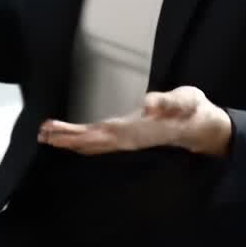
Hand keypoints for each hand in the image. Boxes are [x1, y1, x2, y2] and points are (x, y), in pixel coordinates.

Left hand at [38, 86, 231, 155]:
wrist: (203, 128)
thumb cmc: (193, 112)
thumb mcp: (186, 102)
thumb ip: (169, 102)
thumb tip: (149, 104)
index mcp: (136, 130)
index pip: (100, 134)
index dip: (78, 134)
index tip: (57, 132)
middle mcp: (129, 138)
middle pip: (92, 142)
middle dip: (67, 139)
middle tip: (42, 134)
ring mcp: (128, 140)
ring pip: (94, 144)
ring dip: (70, 140)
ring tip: (47, 135)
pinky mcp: (130, 137)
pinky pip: (101, 142)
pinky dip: (83, 139)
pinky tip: (71, 138)